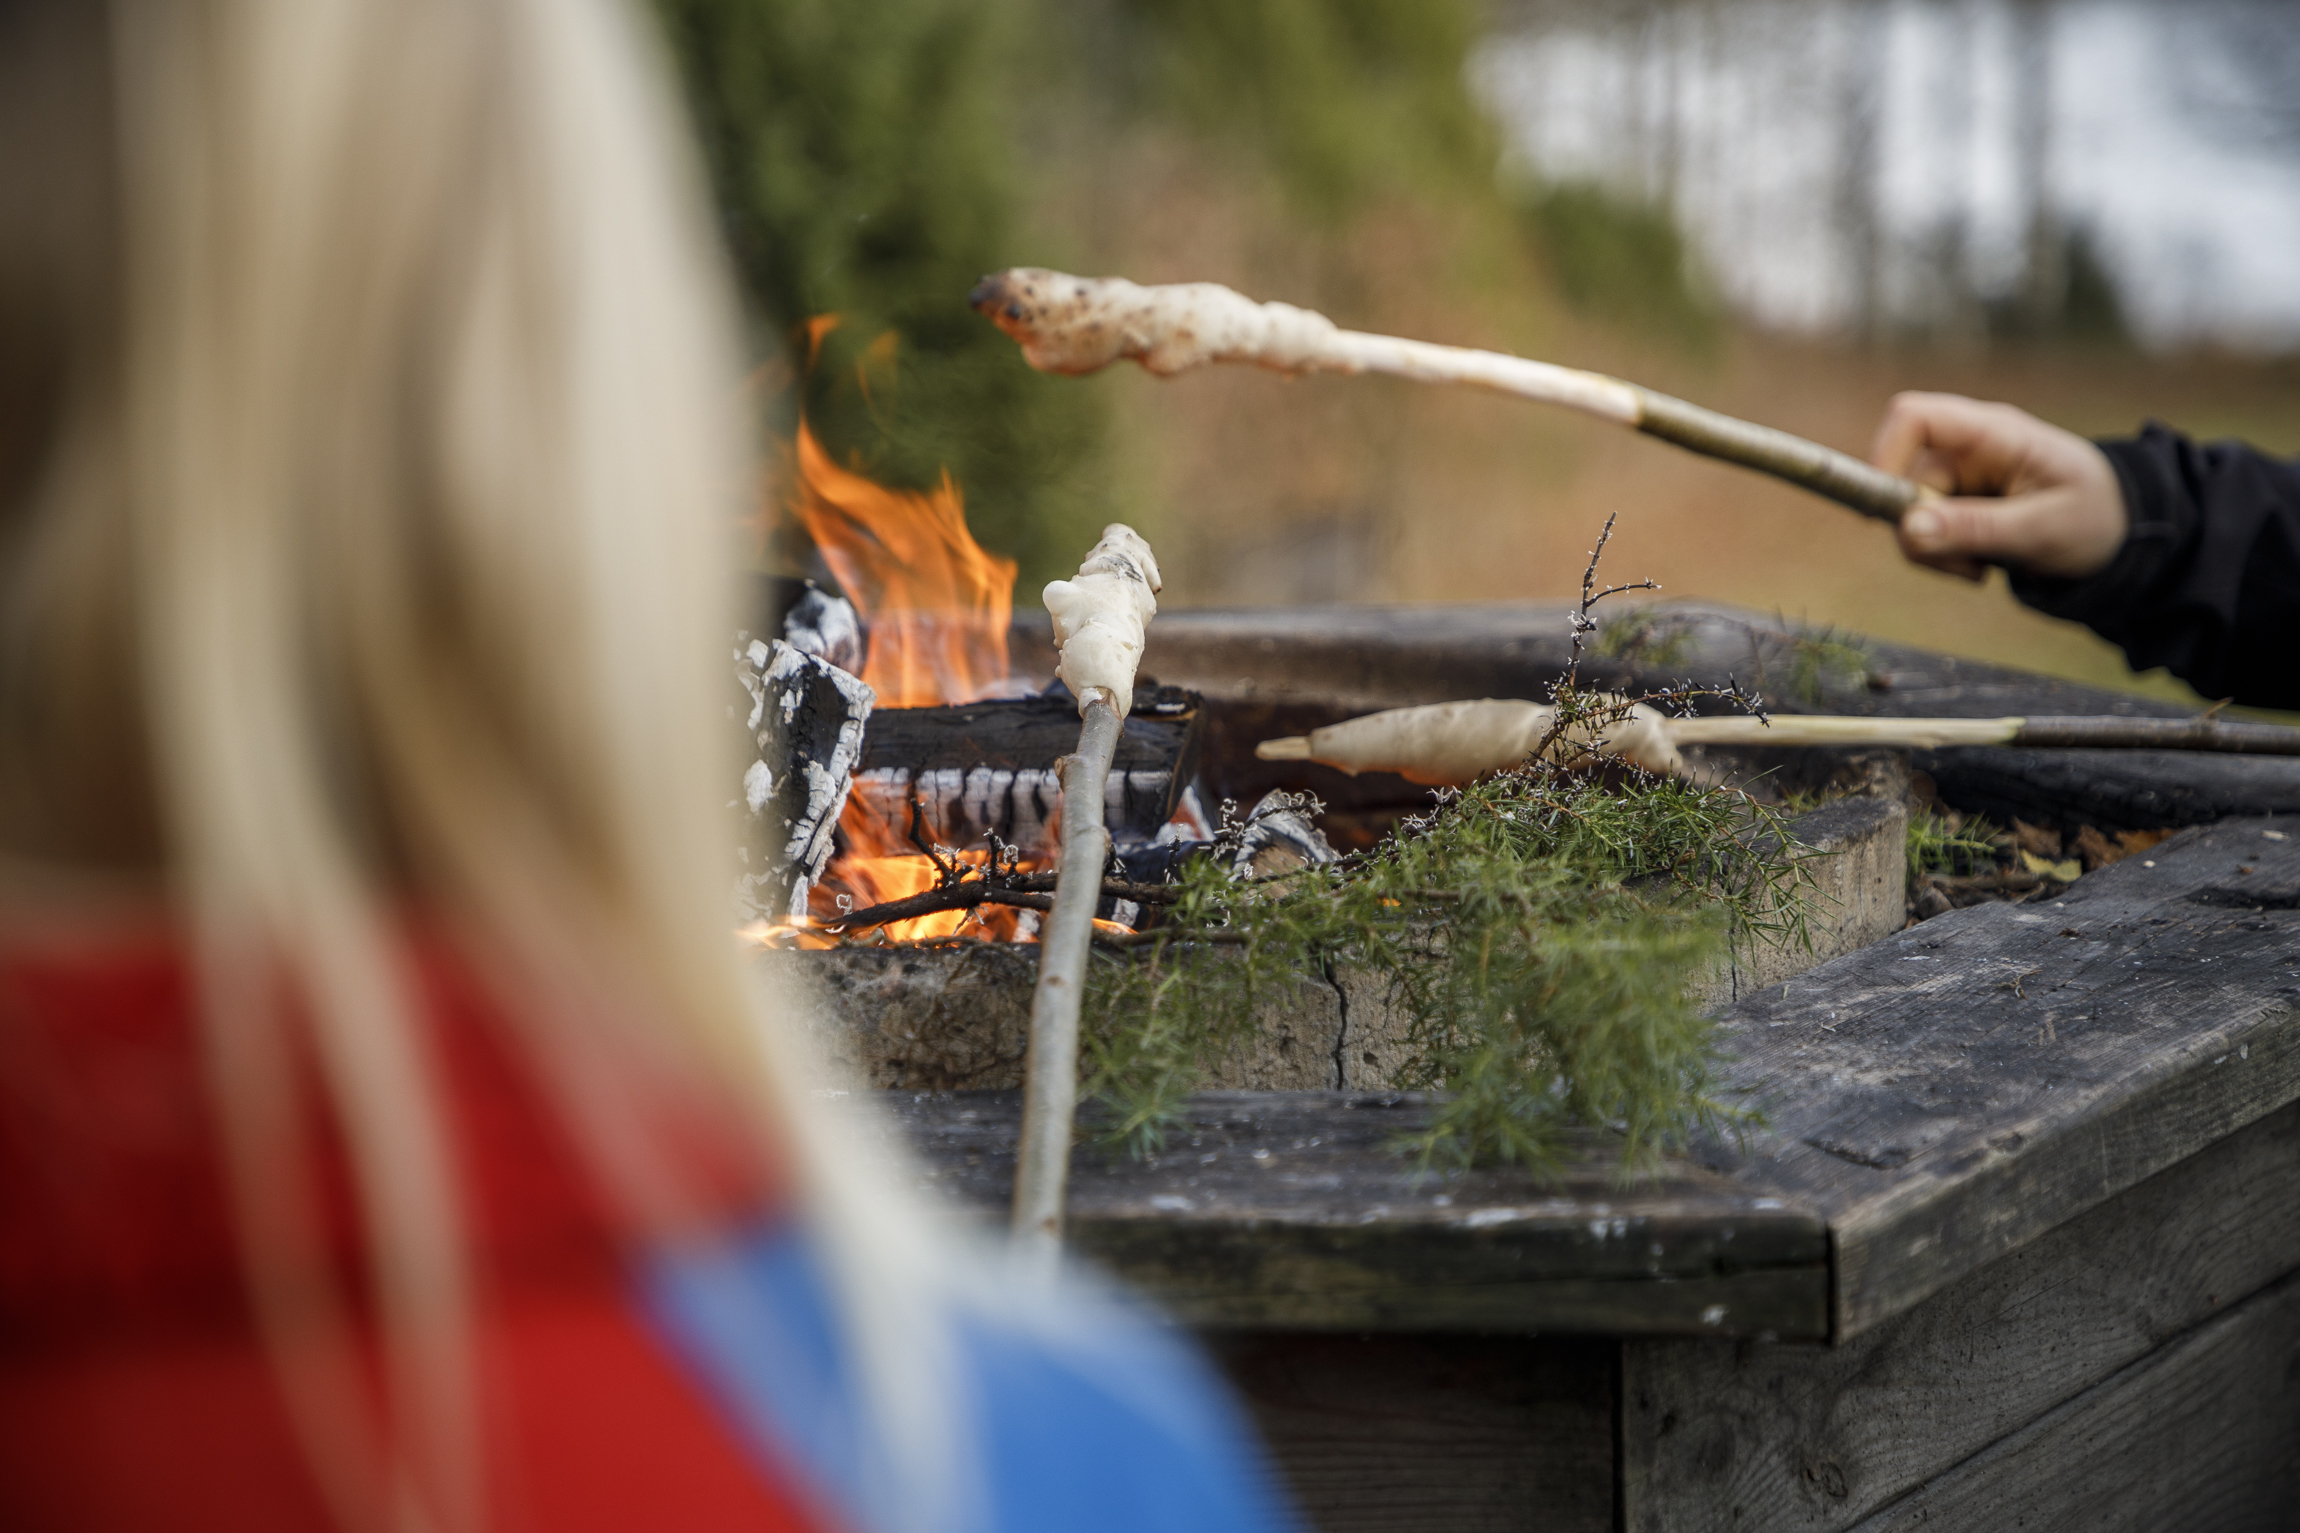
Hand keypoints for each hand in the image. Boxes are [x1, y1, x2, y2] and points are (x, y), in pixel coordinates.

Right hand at [1870, 392, 2126, 581]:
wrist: (2121, 531)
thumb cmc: (2094, 516)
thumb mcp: (2041, 529)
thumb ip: (1974, 528)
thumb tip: (1906, 530)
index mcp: (1993, 433)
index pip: (1914, 417)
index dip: (1885, 455)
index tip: (1888, 514)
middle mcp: (1967, 447)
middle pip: (1904, 480)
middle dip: (1922, 532)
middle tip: (1967, 566)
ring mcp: (1959, 475)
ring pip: (1908, 513)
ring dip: (1934, 550)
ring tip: (1983, 566)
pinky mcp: (1956, 502)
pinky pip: (1922, 530)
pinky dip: (1942, 555)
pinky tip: (1980, 563)